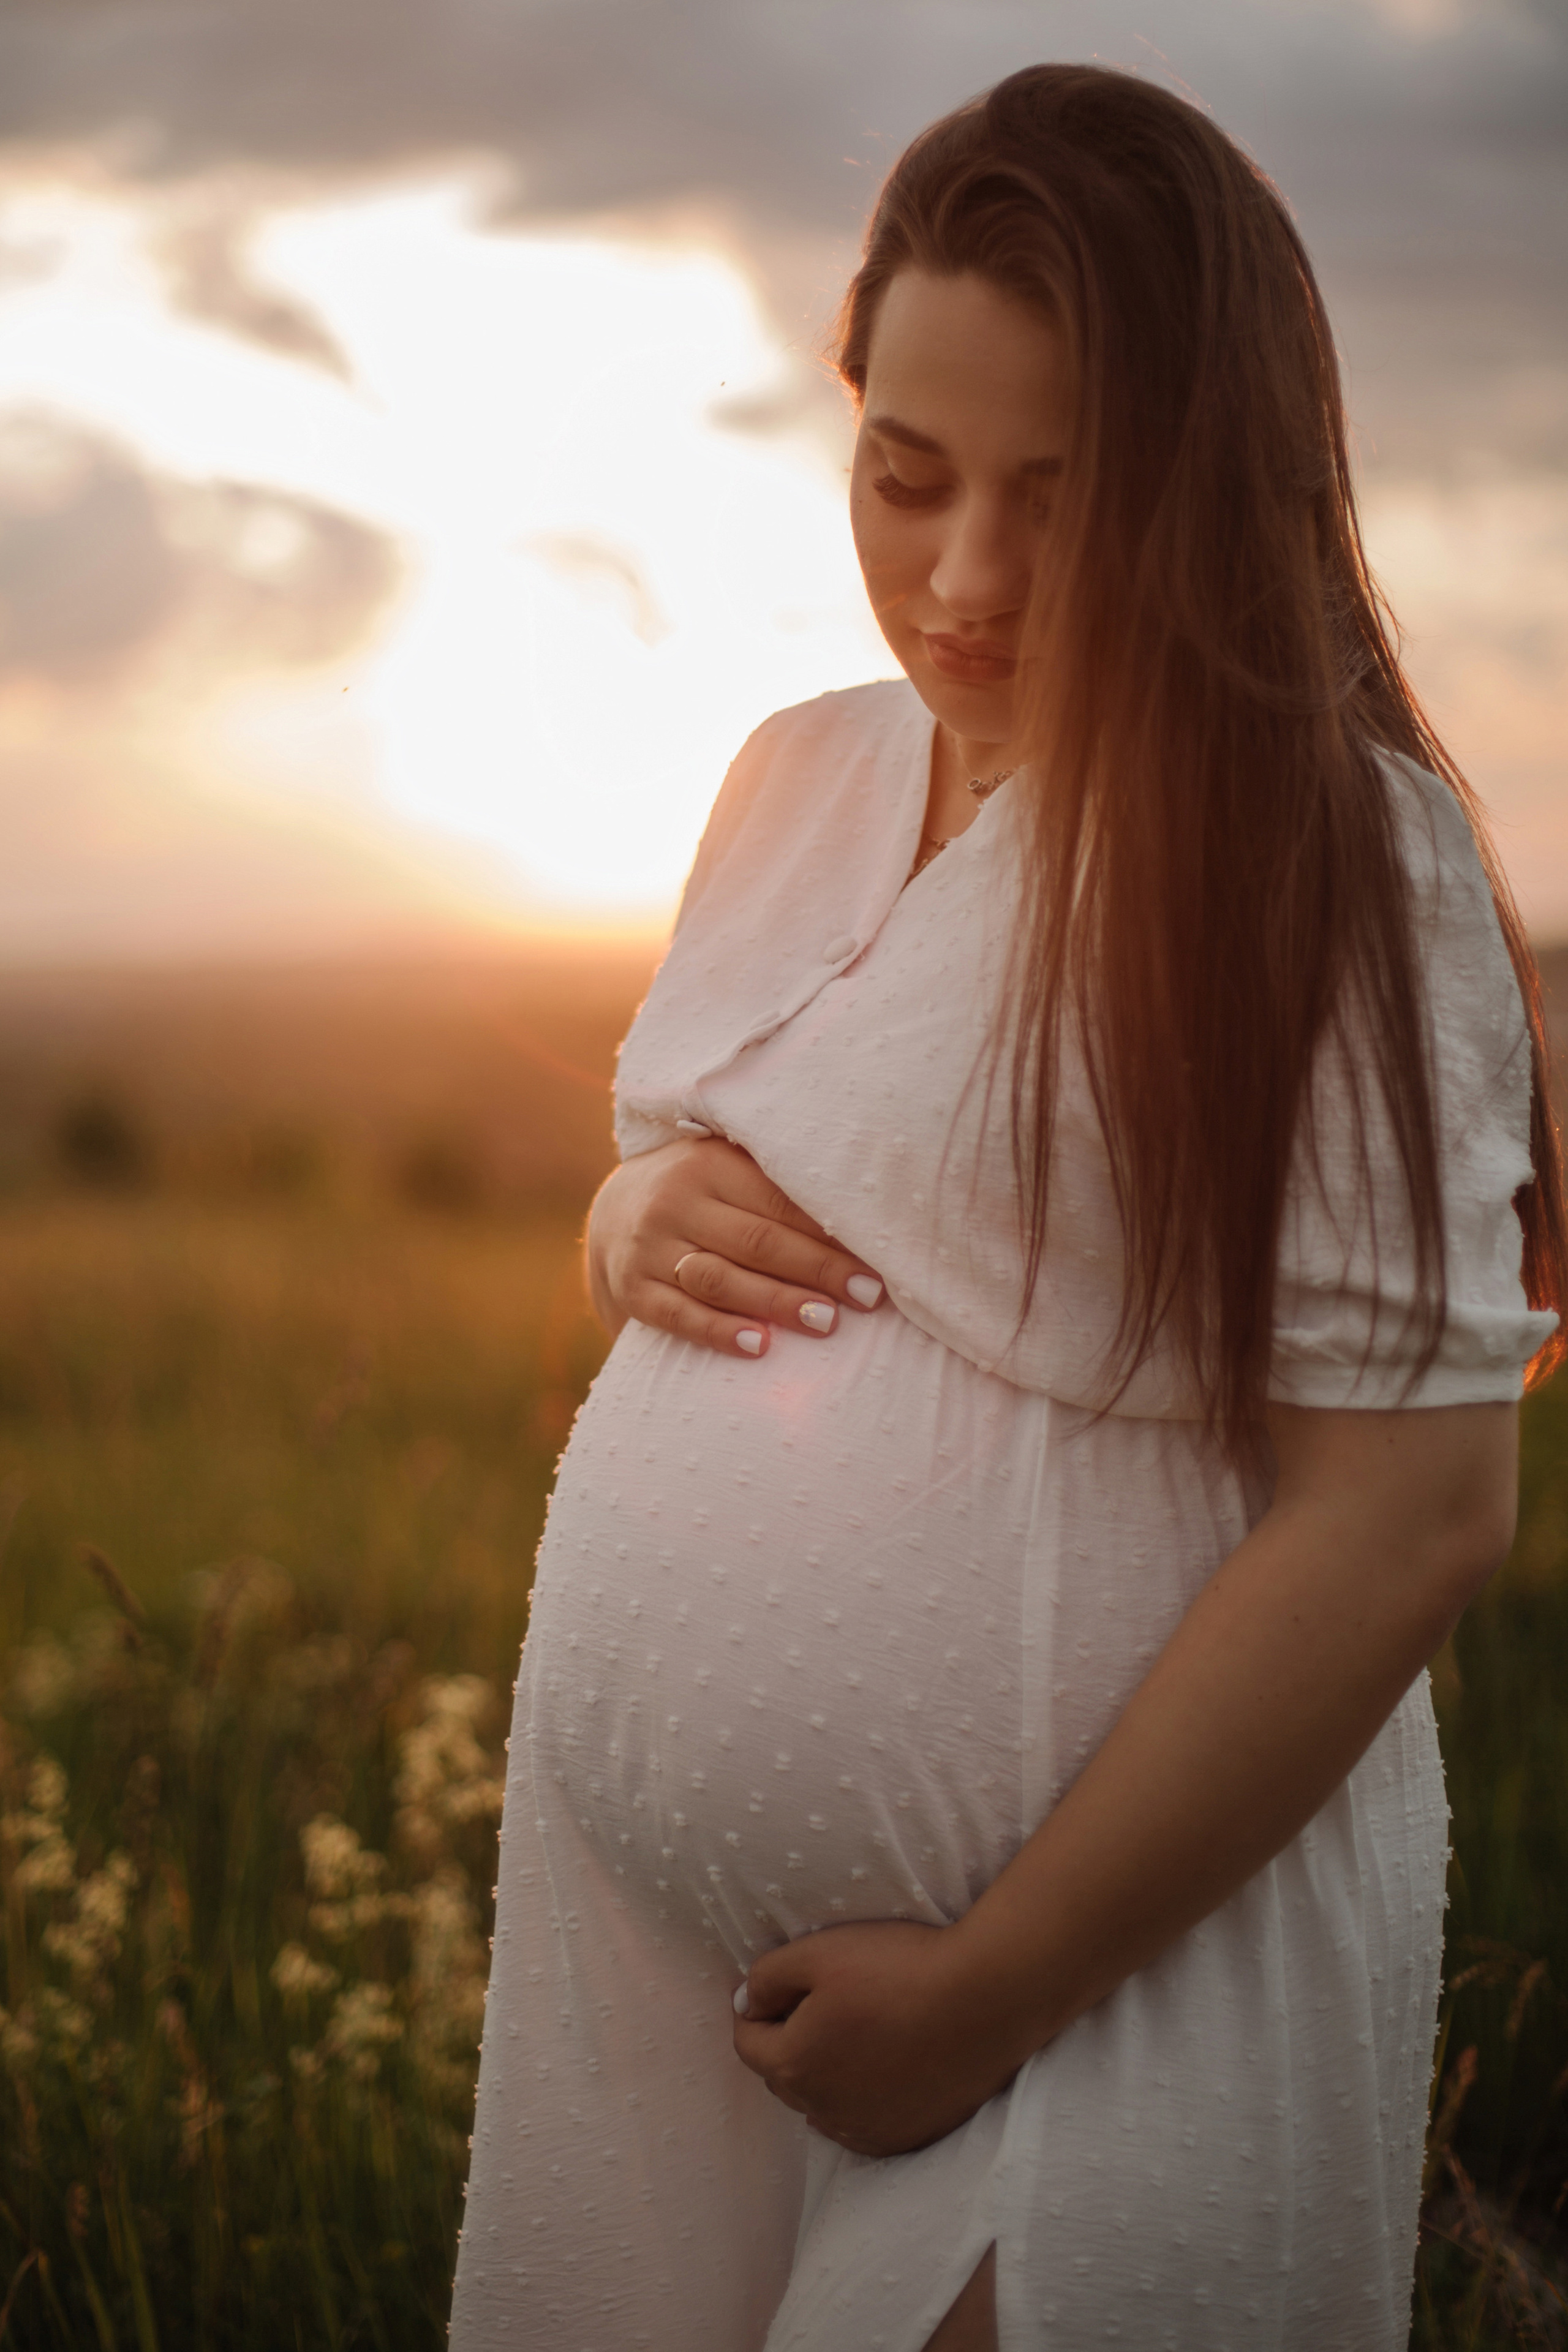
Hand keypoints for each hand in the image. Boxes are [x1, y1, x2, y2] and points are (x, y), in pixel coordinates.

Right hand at [585, 1137, 883, 1357]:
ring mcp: (649, 1247)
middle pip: (757, 1241)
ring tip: (826, 1323)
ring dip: (777, 1302)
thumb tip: (864, 1226)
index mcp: (711, 1165)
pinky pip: (679, 1314)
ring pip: (720, 1279)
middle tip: (866, 1297)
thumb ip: (780, 1189)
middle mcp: (676, 1202)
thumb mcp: (730, 1170)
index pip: (779, 1202)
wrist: (615, 1211)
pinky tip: (759, 1345)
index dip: (829, 1235)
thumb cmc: (702, 1192)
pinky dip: (719, 1331)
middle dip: (817, 1271)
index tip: (875, 1263)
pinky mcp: (633, 1289)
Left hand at [731, 1919, 1027, 2156]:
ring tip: (857, 2030)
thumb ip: (766, 1978)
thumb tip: (745, 2003)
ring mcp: (869, 2130)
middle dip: (790, 2040)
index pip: (749, 2042)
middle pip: (786, 2075)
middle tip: (823, 1999)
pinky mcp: (909, 2136)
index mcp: (794, 2066)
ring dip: (826, 2072)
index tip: (781, 1983)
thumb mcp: (817, 1952)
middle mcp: (823, 2111)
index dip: (758, 2007)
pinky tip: (885, 2065)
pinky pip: (865, 2123)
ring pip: (824, 2103)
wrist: (986, 1998)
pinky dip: (863, 2098)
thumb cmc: (898, 1968)